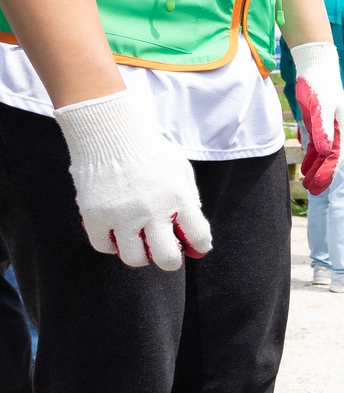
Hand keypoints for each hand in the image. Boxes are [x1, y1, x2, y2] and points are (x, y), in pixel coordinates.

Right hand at [54, 90, 212, 270]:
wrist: (109, 131)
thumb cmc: (149, 150)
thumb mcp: (180, 169)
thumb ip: (189, 199)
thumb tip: (193, 233)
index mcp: (179, 198)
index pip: (199, 237)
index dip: (200, 246)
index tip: (194, 245)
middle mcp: (152, 211)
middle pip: (167, 259)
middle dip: (170, 260)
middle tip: (166, 252)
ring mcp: (122, 215)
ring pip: (134, 258)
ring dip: (139, 255)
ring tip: (139, 241)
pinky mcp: (95, 216)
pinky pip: (104, 246)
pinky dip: (111, 245)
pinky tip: (116, 234)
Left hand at [290, 42, 343, 194]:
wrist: (316, 66)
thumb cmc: (320, 84)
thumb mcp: (321, 107)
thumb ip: (322, 129)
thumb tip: (323, 151)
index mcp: (341, 129)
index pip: (336, 156)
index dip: (328, 172)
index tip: (318, 185)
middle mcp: (336, 132)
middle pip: (330, 159)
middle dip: (322, 175)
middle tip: (312, 191)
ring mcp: (326, 128)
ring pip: (322, 155)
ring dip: (317, 169)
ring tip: (308, 185)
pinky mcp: (317, 124)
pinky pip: (315, 146)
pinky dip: (311, 158)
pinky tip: (305, 168)